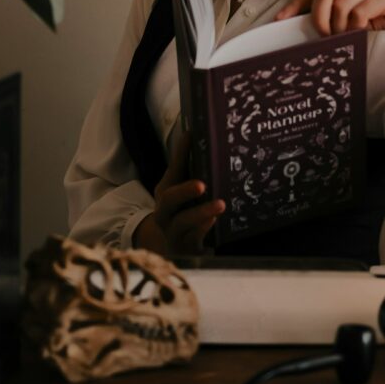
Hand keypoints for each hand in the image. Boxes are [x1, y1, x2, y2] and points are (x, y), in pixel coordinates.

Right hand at [134, 132, 224, 255]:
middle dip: (184, 191)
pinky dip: (204, 232)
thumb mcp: (178, 187)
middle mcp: (165, 214)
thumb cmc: (179, 209)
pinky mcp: (188, 251)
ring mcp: (175, 234)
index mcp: (164, 194)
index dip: (180, 155)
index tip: (191, 135)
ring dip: (201, 213)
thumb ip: (182, 162)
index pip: (171, 171)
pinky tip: (215, 223)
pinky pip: (194, 244)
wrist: (171, 247)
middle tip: (202, 184)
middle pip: (168, 201)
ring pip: (182, 224)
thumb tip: (190, 132)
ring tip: (219, 205)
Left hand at [277, 0, 384, 98]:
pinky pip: (359, 11)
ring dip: (337, 25)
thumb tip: (320, 27)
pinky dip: (354, 25)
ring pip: (339, 3)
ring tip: (344, 36)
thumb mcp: (369, 7)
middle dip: (316, 16)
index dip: (296, 4)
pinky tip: (359, 32)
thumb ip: (347, 10)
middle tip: (323, 35)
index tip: (279, 20)